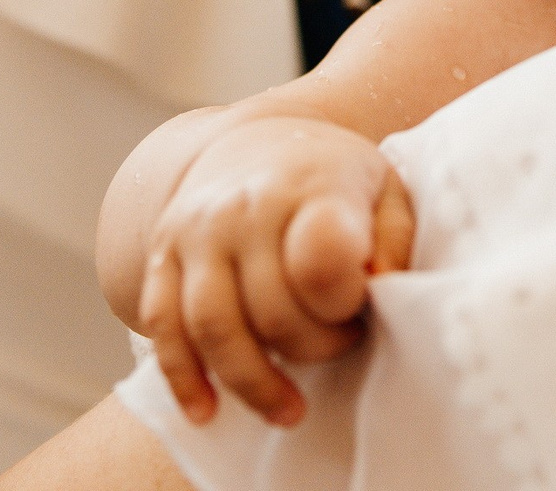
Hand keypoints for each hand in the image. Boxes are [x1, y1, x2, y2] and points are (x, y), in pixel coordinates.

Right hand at [135, 115, 416, 426]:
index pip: (320, 256)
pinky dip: (182, 377)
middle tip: (341, 346)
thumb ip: (393, 238)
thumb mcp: (384, 189)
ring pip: (212, 326)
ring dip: (252, 383)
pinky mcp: (162, 257)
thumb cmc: (333, 180)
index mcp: (311, 184)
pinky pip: (161, 325)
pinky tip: (206, 412)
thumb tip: (382, 285)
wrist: (254, 144)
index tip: (361, 309)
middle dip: (313, 348)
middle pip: (270, 308)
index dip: (343, 300)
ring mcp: (197, 231)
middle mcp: (246, 205)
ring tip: (290, 412)